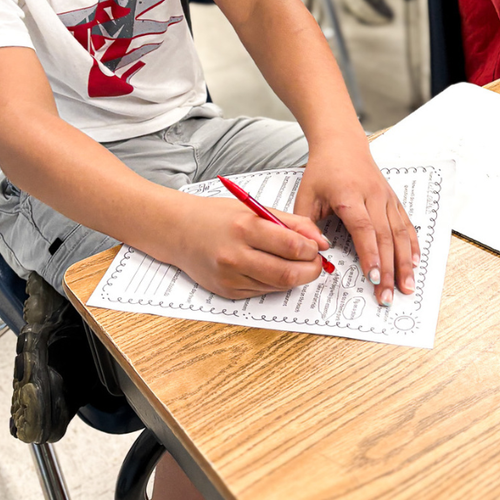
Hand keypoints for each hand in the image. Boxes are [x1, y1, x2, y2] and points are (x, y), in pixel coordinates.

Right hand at [180, 194, 329, 299]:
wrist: (179, 231)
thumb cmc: (217, 216)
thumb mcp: (255, 208)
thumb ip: (291, 223)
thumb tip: (320, 241)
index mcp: (244, 227)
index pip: (291, 246)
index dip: (311, 250)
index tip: (317, 247)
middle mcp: (235, 255)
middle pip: (287, 273)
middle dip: (310, 270)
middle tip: (316, 262)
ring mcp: (230, 277)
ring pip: (277, 286)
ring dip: (295, 277)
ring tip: (297, 264)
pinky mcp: (228, 292)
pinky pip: (263, 291)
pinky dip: (276, 282)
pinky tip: (274, 269)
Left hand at [293, 142, 419, 306]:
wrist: (341, 144)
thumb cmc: (322, 171)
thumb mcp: (306, 196)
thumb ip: (307, 225)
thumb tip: (317, 252)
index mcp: (349, 195)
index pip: (363, 228)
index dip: (370, 253)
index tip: (372, 277)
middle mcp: (372, 196)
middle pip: (385, 236)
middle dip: (388, 269)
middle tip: (388, 296)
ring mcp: (386, 197)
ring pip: (400, 233)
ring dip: (405, 262)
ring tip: (408, 286)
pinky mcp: (393, 199)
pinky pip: (406, 224)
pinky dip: (412, 245)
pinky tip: (416, 263)